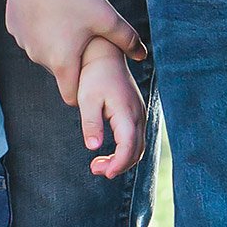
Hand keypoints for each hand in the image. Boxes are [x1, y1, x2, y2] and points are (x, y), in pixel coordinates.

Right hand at [6, 0, 145, 104]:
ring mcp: (22, 40)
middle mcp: (37, 56)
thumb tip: (143, 56)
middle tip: (82, 36)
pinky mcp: (12, 24)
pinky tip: (48, 5)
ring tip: (66, 17)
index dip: (83, 86)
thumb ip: (127, 40)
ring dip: (52, 42)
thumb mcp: (108, 18)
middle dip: (69, 59)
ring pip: (40, 50)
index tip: (92, 71)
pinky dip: (37, 26)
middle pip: (57, 69)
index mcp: (61, 62)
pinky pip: (27, 33)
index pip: (71, 94)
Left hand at [76, 37, 144, 178]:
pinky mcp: (136, 112)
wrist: (103, 54)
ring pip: (138, 146)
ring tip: (98, 165)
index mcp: (126, 111)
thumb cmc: (93, 75)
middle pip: (136, 150)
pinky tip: (108, 153)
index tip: (103, 172)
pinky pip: (136, 138)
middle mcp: (138, 113)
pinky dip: (125, 151)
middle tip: (95, 169)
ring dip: (122, 160)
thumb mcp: (87, 99)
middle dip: (118, 165)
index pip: (128, 146)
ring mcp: (140, 112)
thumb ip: (91, 123)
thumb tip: (93, 147)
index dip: (118, 164)